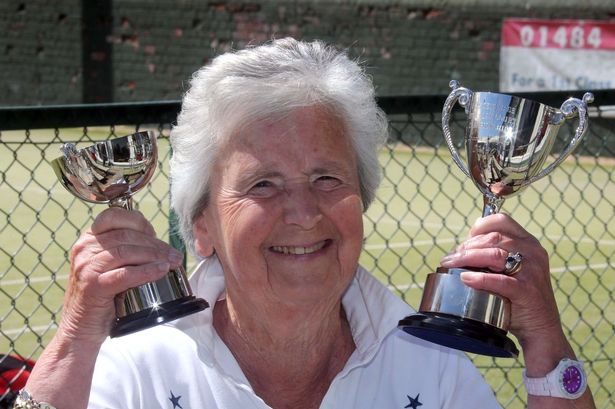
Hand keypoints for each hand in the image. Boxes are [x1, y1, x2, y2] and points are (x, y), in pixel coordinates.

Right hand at [58, 207, 184, 343]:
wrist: (81, 329)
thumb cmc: (103, 297)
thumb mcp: (111, 266)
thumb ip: (127, 250)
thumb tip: (160, 244)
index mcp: (88, 239)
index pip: (115, 216)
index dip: (140, 222)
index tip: (156, 235)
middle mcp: (84, 248)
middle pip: (126, 236)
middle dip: (155, 244)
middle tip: (175, 255)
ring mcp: (86, 266)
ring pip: (126, 252)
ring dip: (154, 256)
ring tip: (172, 263)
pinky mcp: (92, 286)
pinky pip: (125, 274)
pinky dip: (146, 271)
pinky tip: (161, 271)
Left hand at [440, 213, 562, 348]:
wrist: (541, 328)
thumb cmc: (518, 298)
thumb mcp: (512, 269)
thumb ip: (494, 255)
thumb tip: (462, 247)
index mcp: (529, 243)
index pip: (502, 221)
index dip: (480, 226)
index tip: (465, 239)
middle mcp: (533, 252)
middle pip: (493, 238)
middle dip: (466, 246)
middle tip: (450, 258)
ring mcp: (532, 271)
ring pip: (494, 255)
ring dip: (467, 258)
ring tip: (450, 265)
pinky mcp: (527, 290)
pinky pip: (499, 280)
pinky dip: (479, 279)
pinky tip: (465, 278)